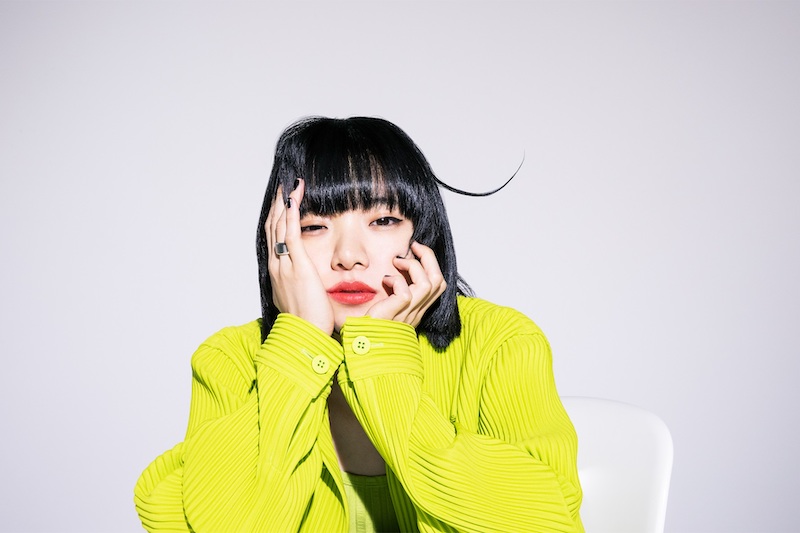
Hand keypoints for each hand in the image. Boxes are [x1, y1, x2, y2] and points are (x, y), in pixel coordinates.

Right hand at [265, 180, 334, 334]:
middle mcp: (276, 266)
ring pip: (280, 228)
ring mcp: (284, 266)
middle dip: (278, 206)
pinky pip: (292, 235)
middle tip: (283, 187)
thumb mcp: (298, 299)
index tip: (281, 203)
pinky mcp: (298, 267)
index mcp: (276, 273)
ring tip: (290, 186)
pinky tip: (293, 200)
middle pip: (273, 228)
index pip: (274, 238)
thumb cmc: (306, 322)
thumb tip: (302, 280)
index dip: (277, 218)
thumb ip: (298, 285)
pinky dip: (291, 216)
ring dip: (285, 204)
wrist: (305, 335)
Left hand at [366, 241, 446, 327]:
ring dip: (413, 266)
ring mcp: (407, 314)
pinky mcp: (393, 314)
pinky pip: (405, 293)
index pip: (438, 284)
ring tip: (397, 261)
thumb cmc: (369, 327)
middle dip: (429, 258)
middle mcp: (416, 312)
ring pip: (428, 284)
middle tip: (413, 247)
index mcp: (417, 310)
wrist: (361, 349)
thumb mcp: (387, 307)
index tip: (416, 252)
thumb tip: (393, 271)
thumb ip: (393, 294)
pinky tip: (384, 280)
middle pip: (439, 280)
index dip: (431, 264)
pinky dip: (396, 280)